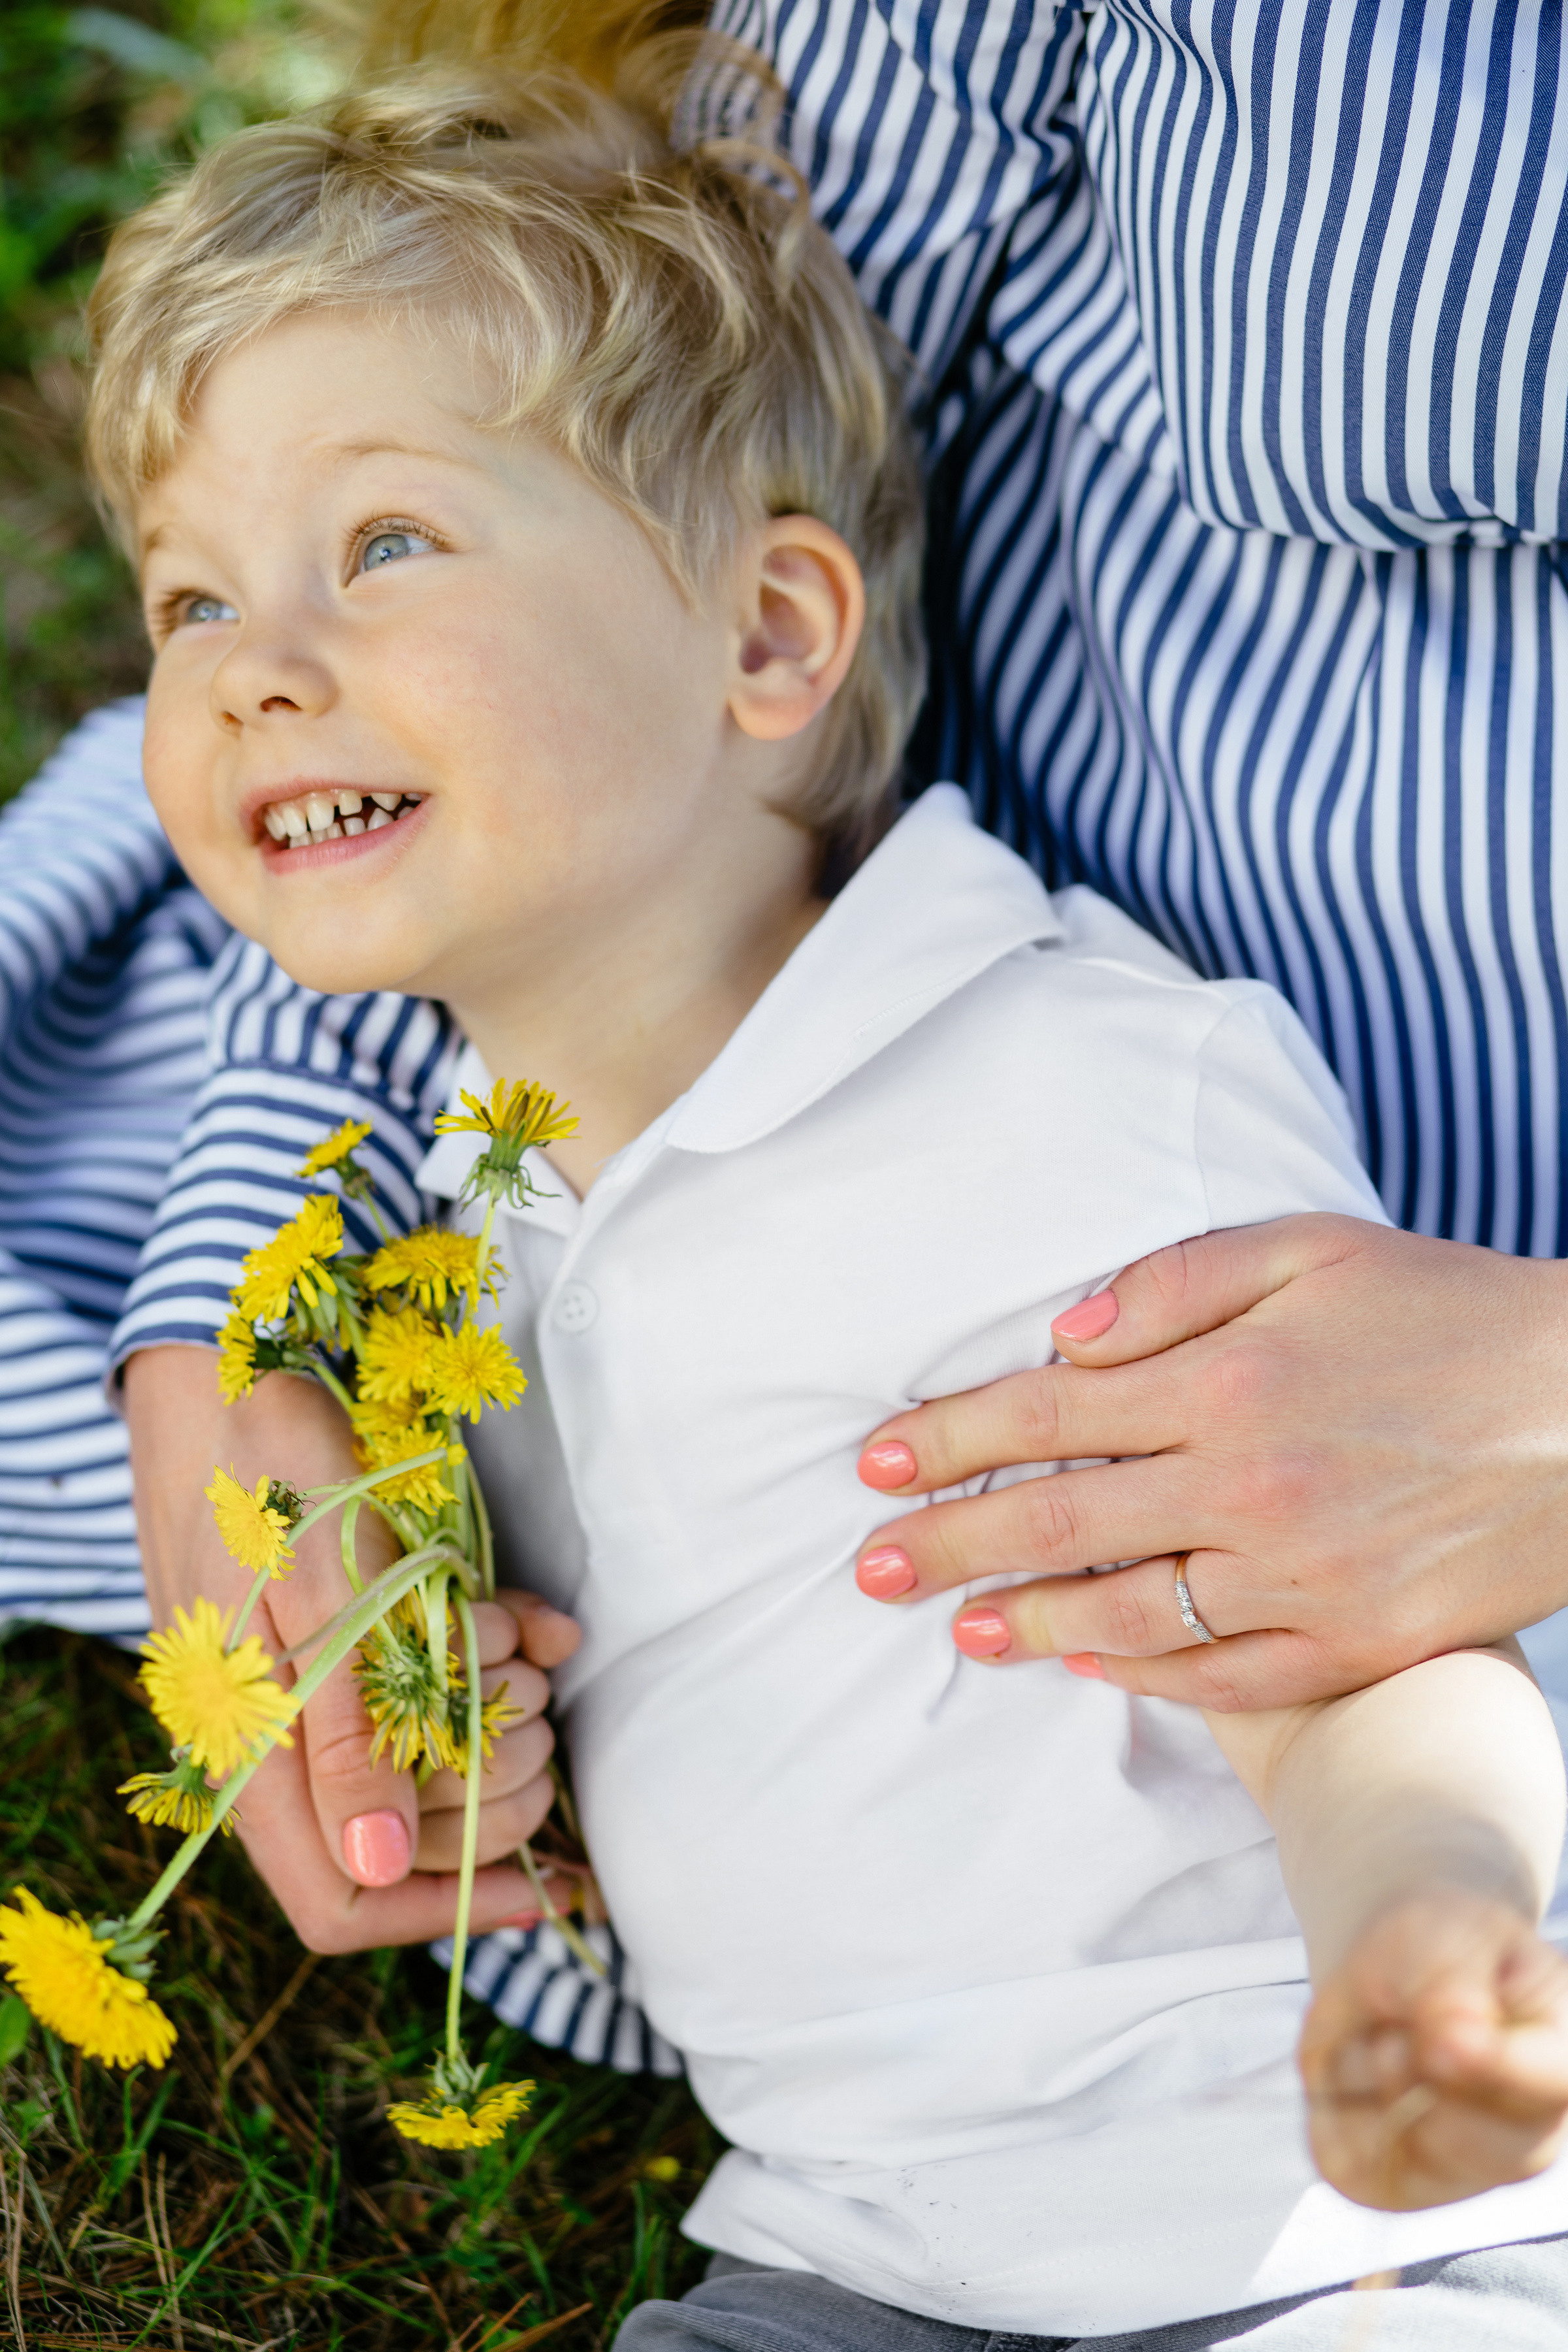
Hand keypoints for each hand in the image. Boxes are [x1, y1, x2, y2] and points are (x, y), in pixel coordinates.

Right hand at [125, 1345, 580, 1951]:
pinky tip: (539, 1629)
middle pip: (409, 1845)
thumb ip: (345, 1729)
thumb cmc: (268, 1474)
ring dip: (505, 1723)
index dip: (443, 1912)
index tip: (544, 1887)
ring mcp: (317, 1701)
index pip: (339, 1901)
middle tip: (535, 1702)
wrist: (227, 1371)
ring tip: (527, 1646)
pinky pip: (435, 1698)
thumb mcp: (315, 1593)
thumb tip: (381, 1866)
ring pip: (432, 1775)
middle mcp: (283, 1747)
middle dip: (495, 1788)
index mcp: (253, 1755)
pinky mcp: (353, 1650)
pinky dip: (501, 1669)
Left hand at [853, 1215, 1567, 1706]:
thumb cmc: (1446, 1310)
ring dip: (1029, 1623)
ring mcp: (1301, 1579)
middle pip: (1059, 1523)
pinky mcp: (1355, 1643)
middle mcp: (1249, 1487)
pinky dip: (1146, 1678)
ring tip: (961, 1628)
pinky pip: (1224, 1678)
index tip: (876, 1464)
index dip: (948, 1440)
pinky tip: (1091, 1667)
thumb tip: (1062, 1335)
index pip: (1044, 1416)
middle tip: (869, 1566)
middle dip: (948, 1544)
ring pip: (1127, 1617)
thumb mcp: (1311, 1249)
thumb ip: (1175, 1283)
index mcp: (1226, 1381)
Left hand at [1301, 1890, 1567, 2209]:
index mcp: (1560, 2060)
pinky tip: (1360, 2070)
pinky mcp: (1397, 2189)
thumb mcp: (1449, 1936)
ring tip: (1383, 2034)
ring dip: (1362, 2070)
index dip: (1490, 2065)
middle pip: (1456, 2133)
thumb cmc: (1442, 1948)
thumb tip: (1453, 2039)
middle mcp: (1527, 2139)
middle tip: (1399, 2014)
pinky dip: (1331, 2103)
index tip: (1440, 2045)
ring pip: (1389, 2142)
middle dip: (1402, 2059)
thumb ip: (1451, 1986)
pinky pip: (1342, 2161)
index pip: (1547, 2080)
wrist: (1400, 1970)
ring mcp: (1465, 2176)